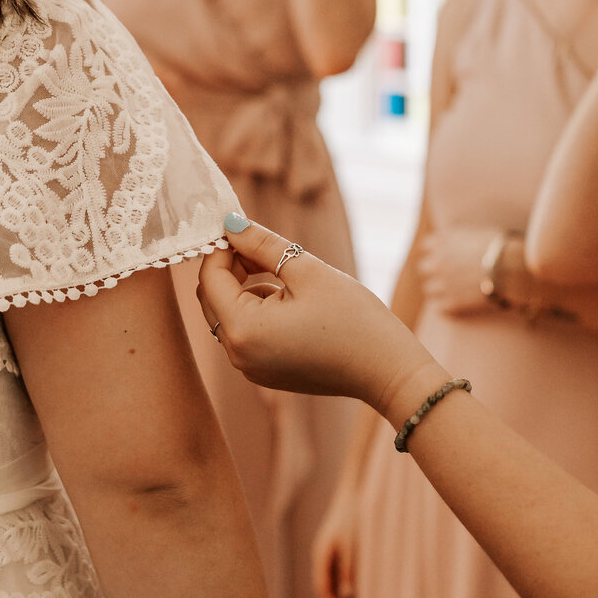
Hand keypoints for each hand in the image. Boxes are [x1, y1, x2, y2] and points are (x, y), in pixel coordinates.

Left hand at [197, 218, 434, 413]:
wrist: (388, 371)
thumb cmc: (354, 319)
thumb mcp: (306, 270)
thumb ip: (262, 244)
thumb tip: (230, 223)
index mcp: (243, 330)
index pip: (209, 277)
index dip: (223, 248)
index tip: (246, 231)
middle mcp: (238, 355)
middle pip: (211, 298)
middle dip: (230, 268)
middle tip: (264, 250)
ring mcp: (249, 369)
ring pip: (227, 315)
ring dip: (245, 289)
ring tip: (288, 278)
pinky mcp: (264, 373)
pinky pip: (245, 334)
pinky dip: (257, 312)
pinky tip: (292, 304)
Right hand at [311, 484, 360, 597]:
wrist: (359, 485)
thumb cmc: (358, 515)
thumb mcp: (355, 544)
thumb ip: (351, 569)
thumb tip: (349, 594)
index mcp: (322, 555)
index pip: (324, 591)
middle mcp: (324, 553)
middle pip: (329, 586)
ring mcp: (332, 547)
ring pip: (337, 577)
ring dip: (350, 593)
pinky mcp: (343, 541)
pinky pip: (345, 567)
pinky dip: (355, 579)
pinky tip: (374, 581)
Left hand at [416, 226, 500, 315]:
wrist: (511, 268)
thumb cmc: (502, 247)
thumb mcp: (478, 232)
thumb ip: (461, 237)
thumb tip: (458, 241)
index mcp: (443, 243)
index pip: (427, 246)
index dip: (438, 251)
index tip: (447, 255)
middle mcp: (437, 262)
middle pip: (424, 267)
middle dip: (435, 270)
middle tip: (450, 274)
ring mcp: (442, 284)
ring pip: (429, 289)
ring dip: (439, 289)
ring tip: (455, 290)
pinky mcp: (451, 303)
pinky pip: (439, 307)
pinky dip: (447, 306)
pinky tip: (460, 303)